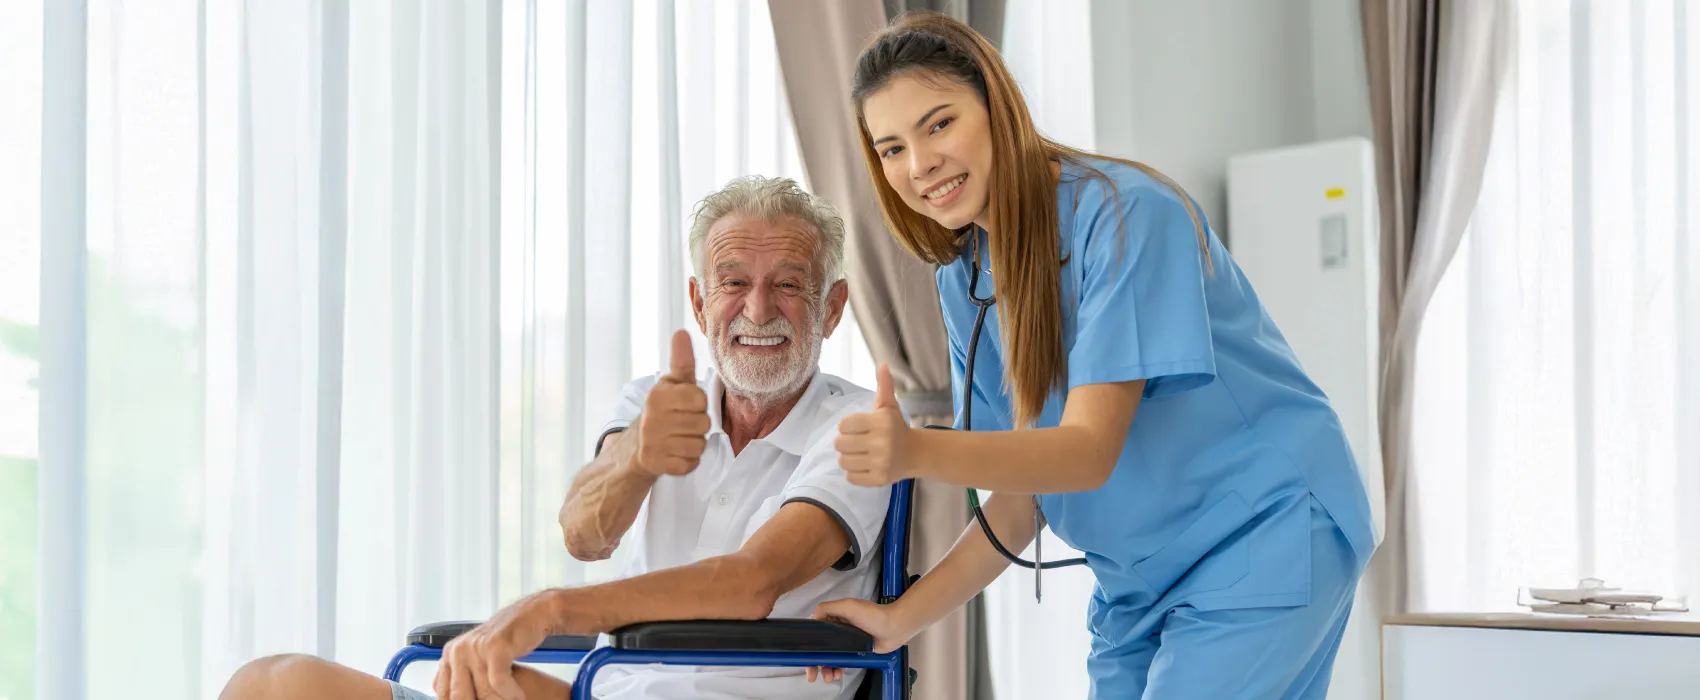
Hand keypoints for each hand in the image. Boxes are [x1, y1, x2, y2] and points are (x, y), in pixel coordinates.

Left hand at [433, 592, 555, 699]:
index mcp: (449, 655)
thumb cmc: (506, 640)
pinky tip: (519, 695)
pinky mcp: (495, 647)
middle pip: (460, 696)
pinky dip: (511, 693)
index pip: (444, 693)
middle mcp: (458, 651)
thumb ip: (462, 677)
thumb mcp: (476, 657)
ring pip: (483, 692)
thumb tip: (453, 699)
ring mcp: (475, 648)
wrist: (531, 615)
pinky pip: (499, 682)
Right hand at [632, 330, 710, 477]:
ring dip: (693, 445)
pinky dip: (687, 462)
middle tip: (680, 425)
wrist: (635, 447)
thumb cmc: (662, 411)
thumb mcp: (671, 385)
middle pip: (703, 424)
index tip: (684, 406)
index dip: (698, 404)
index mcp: (658, 395)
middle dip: (697, 426)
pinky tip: (674, 454)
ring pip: (699, 445)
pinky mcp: (656, 464)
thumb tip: (682, 332)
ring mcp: (653, 443)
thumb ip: (681, 361)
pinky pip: (690, 464)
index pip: (700, 399)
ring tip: (677, 439)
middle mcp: (652, 418)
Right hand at [806, 598, 916, 682]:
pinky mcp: (855, 651)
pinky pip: (842, 662)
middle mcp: (838, 630)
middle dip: (814, 662)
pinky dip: (837, 668)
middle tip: (812, 675)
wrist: (895, 627)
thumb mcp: (848, 606)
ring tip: (829, 677)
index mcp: (834, 618)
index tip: (803, 656)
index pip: (815, 632)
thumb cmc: (872, 615)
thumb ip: (829, 608)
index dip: (808, 645)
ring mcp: (847, 642)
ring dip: (826, 668)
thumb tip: (812, 617)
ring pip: (830, 657)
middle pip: (821, 648)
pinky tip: (837, 674)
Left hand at [834, 365, 914, 485]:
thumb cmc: (896, 427)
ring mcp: (880, 462)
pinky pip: (851, 478)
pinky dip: (853, 473)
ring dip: (847, 458)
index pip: (843, 425)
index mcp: (880, 422)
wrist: (916, 453)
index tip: (857, 428)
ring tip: (859, 454)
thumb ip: (884, 386)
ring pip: (843, 462)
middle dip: (845, 443)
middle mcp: (881, 443)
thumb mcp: (889, 406)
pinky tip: (864, 465)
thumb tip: (882, 365)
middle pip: (840, 444)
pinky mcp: (879, 479)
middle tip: (857, 442)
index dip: (847, 426)